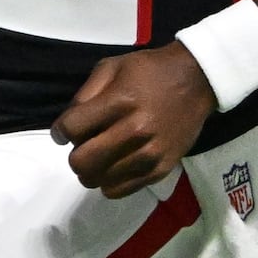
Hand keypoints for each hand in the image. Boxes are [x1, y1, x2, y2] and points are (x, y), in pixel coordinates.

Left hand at [54, 44, 214, 197]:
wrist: (196, 81)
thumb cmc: (149, 71)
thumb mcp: (112, 67)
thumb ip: (85, 94)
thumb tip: (66, 126)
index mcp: (120, 101)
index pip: (72, 129)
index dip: (60, 131)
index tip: (64, 131)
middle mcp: (135, 131)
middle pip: (82, 161)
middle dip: (75, 154)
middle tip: (84, 145)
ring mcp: (149, 154)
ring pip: (98, 180)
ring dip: (92, 170)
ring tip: (101, 156)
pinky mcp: (161, 169)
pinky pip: (120, 190)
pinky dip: (110, 182)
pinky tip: (114, 166)